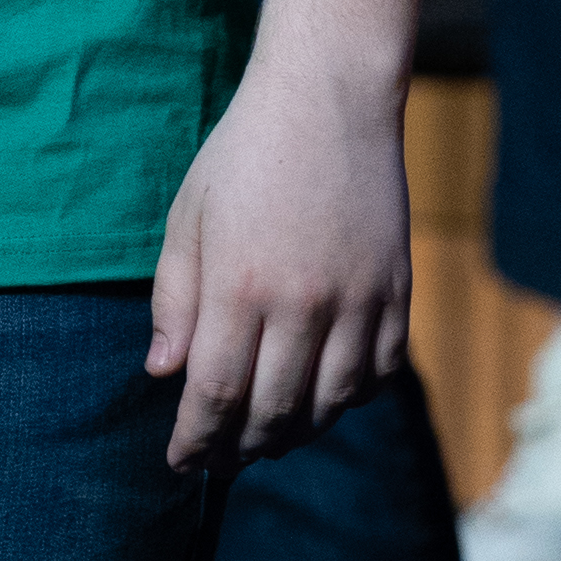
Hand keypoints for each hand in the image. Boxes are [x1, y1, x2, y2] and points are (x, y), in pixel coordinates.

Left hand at [146, 60, 409, 470]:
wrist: (328, 97)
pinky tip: (324, 399)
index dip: (196, 441)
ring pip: (330, 404)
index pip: (215, 396)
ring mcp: (358, 299)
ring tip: (267, 441)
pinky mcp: (396, 291)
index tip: (180, 462)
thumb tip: (163, 371)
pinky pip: (379, 372)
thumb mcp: (188, 218)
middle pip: (273, 412)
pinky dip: (350, 399)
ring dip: (295, 435)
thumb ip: (174, 300)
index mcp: (240, 285)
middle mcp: (303, 303)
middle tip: (219, 462)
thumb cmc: (244, 154)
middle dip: (239, 450)